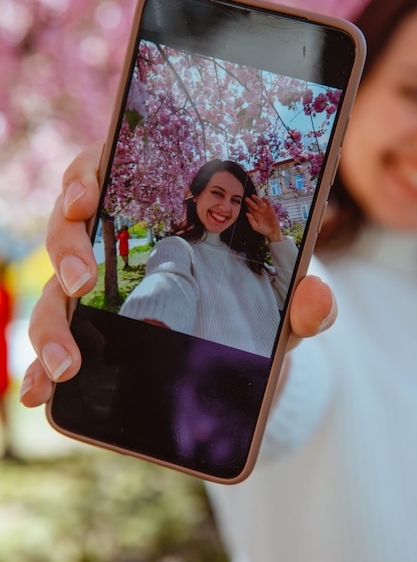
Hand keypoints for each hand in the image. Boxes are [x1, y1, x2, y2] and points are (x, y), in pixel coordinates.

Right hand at [20, 145, 336, 406]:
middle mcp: (112, 240)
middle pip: (67, 228)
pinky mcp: (89, 333)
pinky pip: (58, 341)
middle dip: (66, 249)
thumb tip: (316, 299)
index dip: (86, 175)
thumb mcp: (276, 298)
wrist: (242, 350)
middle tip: (81, 278)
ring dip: (49, 323)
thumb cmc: (252, 303)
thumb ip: (296, 296)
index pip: (104, 170)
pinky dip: (42, 366)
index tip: (87, 194)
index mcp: (151, 207)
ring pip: (54, 292)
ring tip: (66, 363)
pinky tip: (42, 391)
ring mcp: (95, 288)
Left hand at [245, 195, 282, 241]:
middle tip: (246, 198)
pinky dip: (266, 201)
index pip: (250, 208)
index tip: (243, 203)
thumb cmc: (263, 230)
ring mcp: (265, 210)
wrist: (272, 232)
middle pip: (254, 205)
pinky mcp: (270, 210)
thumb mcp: (255, 226)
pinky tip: (263, 198)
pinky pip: (268, 204)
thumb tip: (247, 213)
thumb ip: (251, 220)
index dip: (247, 205)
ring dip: (257, 199)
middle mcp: (259, 211)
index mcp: (254, 215)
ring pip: (260, 203)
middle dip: (250, 202)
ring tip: (253, 196)